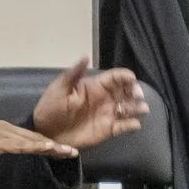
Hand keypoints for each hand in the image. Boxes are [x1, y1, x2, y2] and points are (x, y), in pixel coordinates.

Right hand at [0, 120, 77, 162]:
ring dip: (53, 146)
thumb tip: (3, 155)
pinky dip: (37, 147)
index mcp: (2, 128)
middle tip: (73, 151)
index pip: (29, 137)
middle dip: (55, 145)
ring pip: (34, 140)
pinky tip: (49, 149)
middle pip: (36, 137)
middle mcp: (6, 128)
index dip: (46, 143)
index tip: (60, 149)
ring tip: (69, 152)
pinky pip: (22, 145)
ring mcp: (3, 133)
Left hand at [31, 58, 148, 151]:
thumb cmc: (51, 107)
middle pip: (126, 92)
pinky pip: (123, 127)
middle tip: (138, 96)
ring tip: (142, 109)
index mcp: (95, 86)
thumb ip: (74, 74)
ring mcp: (107, 114)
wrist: (45, 132)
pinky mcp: (107, 130)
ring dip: (137, 108)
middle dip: (135, 91)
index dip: (125, 77)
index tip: (132, 79)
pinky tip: (134, 124)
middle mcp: (105, 99)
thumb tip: (86, 56)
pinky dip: (131, 125)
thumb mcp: (60, 88)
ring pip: (128, 108)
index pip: (115, 78)